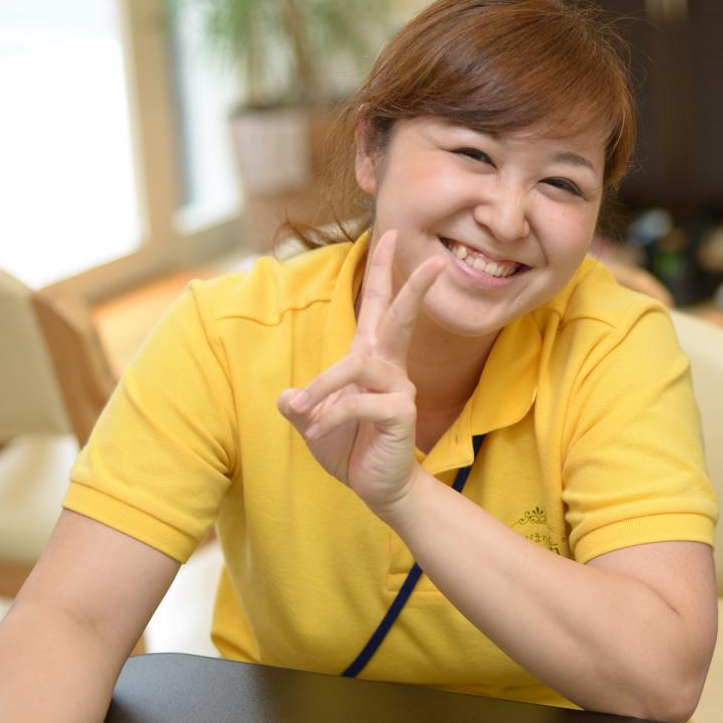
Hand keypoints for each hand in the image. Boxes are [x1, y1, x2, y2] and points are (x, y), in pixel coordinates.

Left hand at [279, 229, 445, 516]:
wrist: (377, 488)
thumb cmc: (349, 448)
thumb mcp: (313, 422)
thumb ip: (300, 405)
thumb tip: (287, 396)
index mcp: (369, 359)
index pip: (377, 306)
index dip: (383, 271)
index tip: (390, 234)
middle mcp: (389, 368)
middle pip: (399, 316)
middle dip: (412, 286)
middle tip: (435, 259)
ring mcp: (399, 389)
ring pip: (356, 367)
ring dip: (323, 387)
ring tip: (304, 412)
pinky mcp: (400, 413)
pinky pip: (357, 402)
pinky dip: (330, 416)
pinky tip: (318, 433)